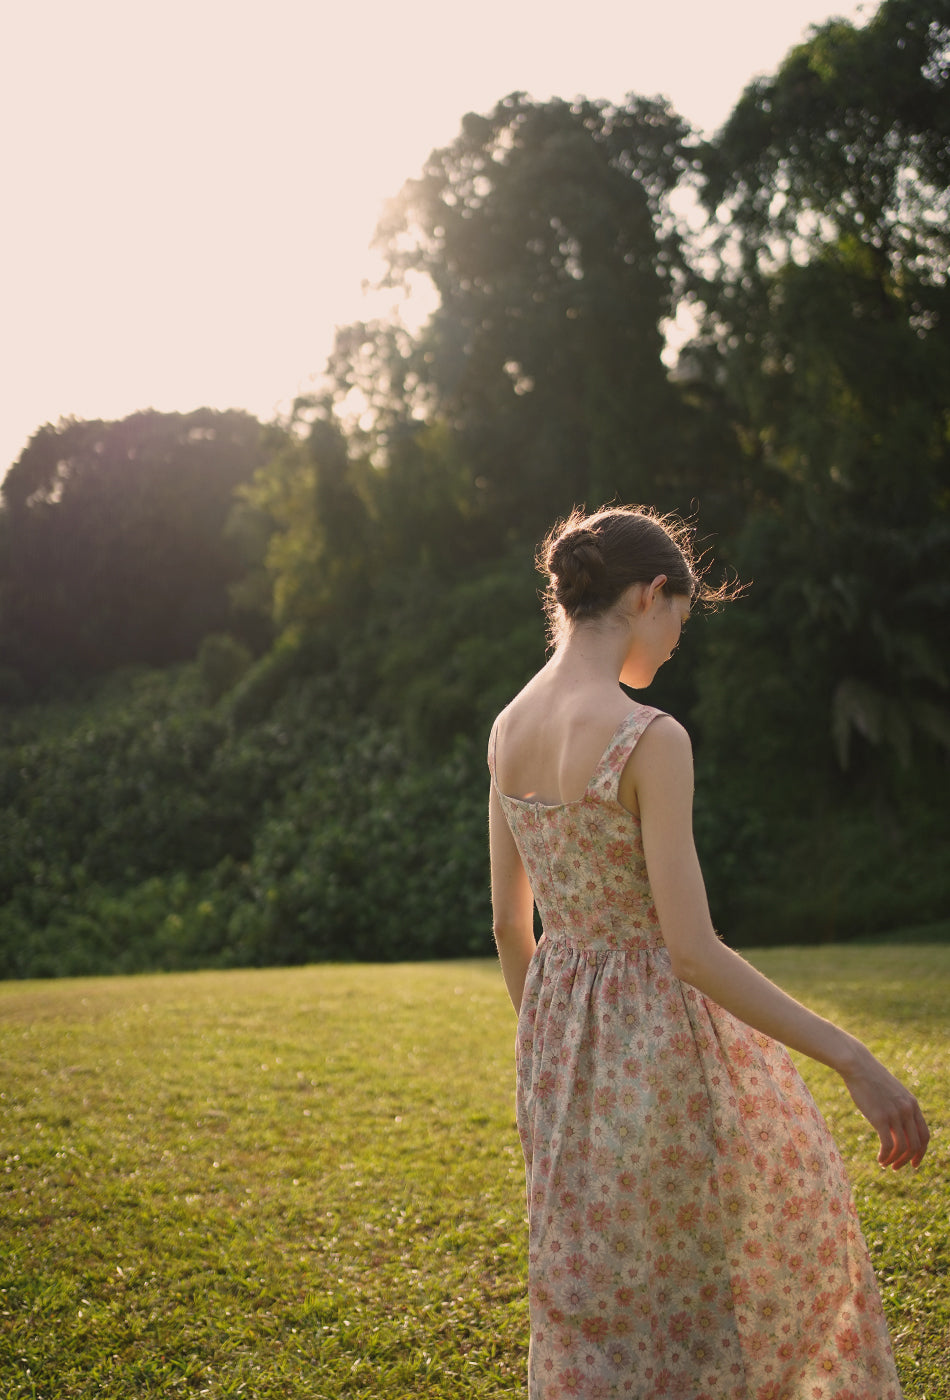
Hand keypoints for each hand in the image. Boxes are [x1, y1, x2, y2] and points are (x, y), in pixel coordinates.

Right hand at [841, 1051, 928, 1169]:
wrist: (858, 1066)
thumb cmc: (871, 1079)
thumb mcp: (891, 1094)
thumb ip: (898, 1109)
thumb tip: (897, 1128)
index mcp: (912, 1105)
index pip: (925, 1136)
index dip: (921, 1152)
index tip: (914, 1163)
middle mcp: (907, 1111)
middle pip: (916, 1145)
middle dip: (908, 1160)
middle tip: (897, 1167)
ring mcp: (895, 1114)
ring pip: (903, 1148)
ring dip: (895, 1160)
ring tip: (886, 1164)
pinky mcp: (880, 1117)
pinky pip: (888, 1145)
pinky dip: (885, 1156)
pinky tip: (879, 1160)